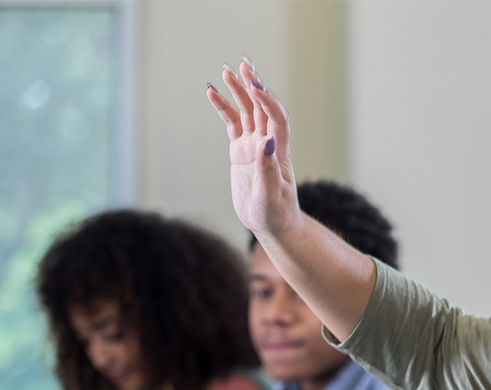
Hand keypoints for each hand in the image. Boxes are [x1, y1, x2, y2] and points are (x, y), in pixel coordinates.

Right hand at [206, 59, 300, 236]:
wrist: (272, 224)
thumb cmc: (276, 213)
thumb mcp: (271, 195)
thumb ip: (268, 169)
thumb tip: (266, 142)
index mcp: (278, 152)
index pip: (276, 118)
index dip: (268, 101)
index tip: (255, 86)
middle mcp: (268, 143)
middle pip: (262, 108)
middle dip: (253, 86)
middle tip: (243, 65)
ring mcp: (253, 145)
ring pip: (246, 111)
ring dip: (238, 91)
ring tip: (226, 72)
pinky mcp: (240, 151)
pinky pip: (232, 124)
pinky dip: (223, 108)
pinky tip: (212, 93)